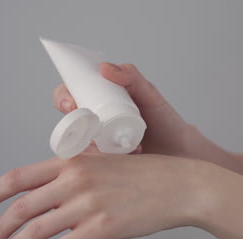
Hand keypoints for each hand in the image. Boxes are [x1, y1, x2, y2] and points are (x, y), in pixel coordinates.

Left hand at [0, 154, 207, 238]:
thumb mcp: (105, 162)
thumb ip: (76, 174)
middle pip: (22, 205)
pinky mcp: (102, 229)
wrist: (178, 185)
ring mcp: (88, 206)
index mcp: (73, 162)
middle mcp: (75, 181)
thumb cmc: (145, 174)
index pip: (19, 177)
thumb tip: (51, 191)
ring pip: (37, 228)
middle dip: (0, 223)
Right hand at [52, 62, 197, 156]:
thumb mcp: (149, 94)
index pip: (70, 94)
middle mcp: (93, 124)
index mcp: (99, 102)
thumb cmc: (163, 121)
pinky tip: (131, 156)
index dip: (63, 98)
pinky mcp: (104, 167)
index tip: (70, 104)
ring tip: (128, 146)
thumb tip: (103, 67)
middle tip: (89, 130)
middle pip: (67, 122)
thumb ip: (131, 77)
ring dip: (94, 147)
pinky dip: (105, 162)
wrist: (179, 152)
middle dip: (69, 126)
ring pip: (77, 146)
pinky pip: (91, 165)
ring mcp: (97, 146)